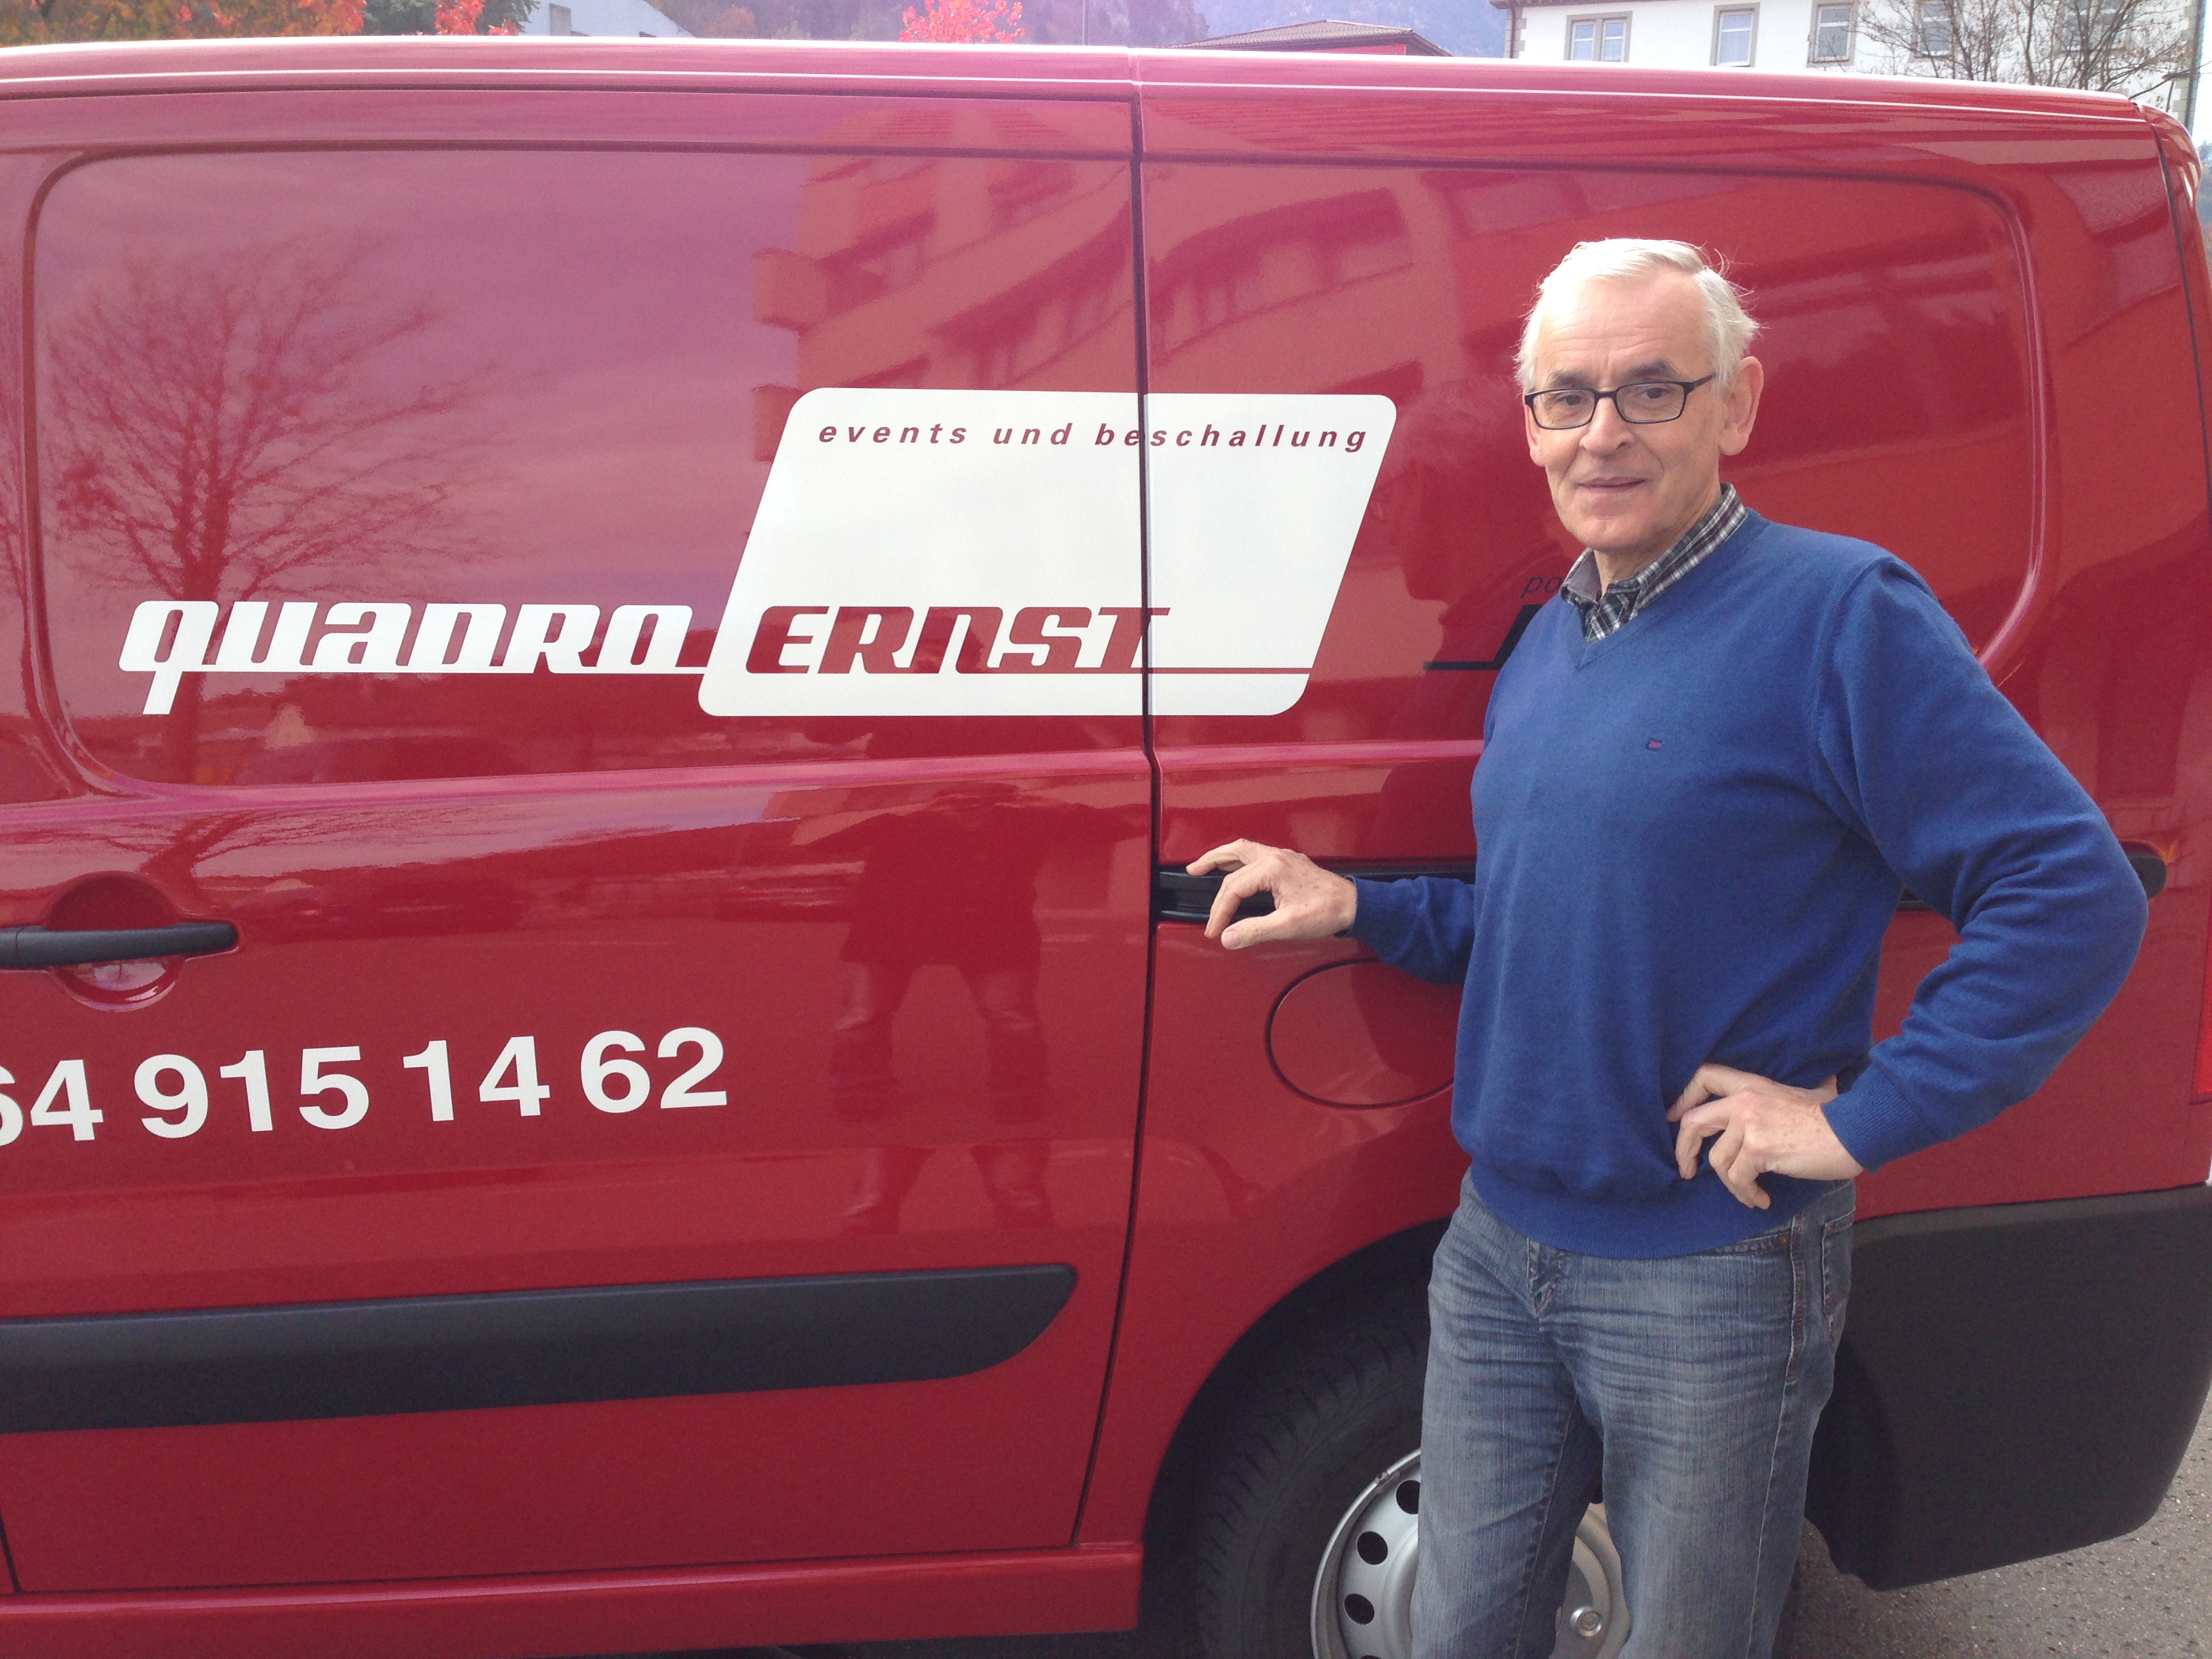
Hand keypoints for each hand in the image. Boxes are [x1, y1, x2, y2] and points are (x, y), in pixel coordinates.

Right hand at [1187, 839, 1357, 949]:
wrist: (1354, 905)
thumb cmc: (1327, 911)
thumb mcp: (1288, 926)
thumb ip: (1254, 931)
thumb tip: (1229, 937)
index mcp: (1272, 868)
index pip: (1234, 889)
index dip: (1220, 912)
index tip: (1215, 930)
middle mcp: (1275, 857)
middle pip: (1233, 860)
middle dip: (1211, 873)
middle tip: (1192, 874)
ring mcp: (1282, 857)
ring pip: (1243, 849)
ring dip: (1222, 855)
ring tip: (1205, 863)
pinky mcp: (1288, 862)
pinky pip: (1255, 853)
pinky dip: (1238, 857)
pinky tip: (1235, 866)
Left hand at [1667, 1063, 1864, 1209]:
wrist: (1854, 1131)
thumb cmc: (1833, 1116)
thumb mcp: (1802, 1093)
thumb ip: (1784, 1095)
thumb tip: (1811, 1085)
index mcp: (1751, 1084)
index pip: (1703, 1077)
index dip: (1683, 1098)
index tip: (1675, 1119)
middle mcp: (1744, 1101)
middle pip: (1693, 1122)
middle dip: (1684, 1150)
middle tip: (1687, 1171)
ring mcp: (1749, 1124)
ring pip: (1718, 1161)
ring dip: (1731, 1185)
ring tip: (1748, 1193)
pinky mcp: (1758, 1148)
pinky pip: (1738, 1179)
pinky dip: (1746, 1194)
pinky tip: (1761, 1198)